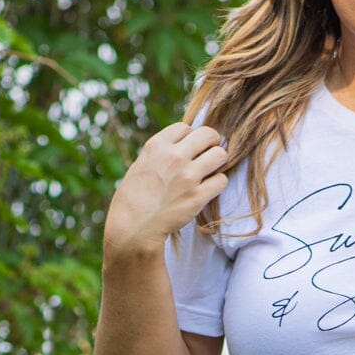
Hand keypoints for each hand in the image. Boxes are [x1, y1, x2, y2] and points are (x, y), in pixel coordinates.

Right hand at [102, 122, 229, 262]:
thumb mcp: (142, 164)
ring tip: (210, 171)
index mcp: (157, 146)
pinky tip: (208, 189)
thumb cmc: (133, 198)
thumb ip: (162, 152)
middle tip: (208, 154)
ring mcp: (188, 176)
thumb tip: (183, 145)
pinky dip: (218, 183)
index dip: (190, 137)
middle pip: (208, 135)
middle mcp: (174, 157)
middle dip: (211, 143)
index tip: (188, 149)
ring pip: (220, 154)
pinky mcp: (198, 197)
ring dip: (218, 162)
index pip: (186, 127)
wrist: (133, 227)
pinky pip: (222, 180)